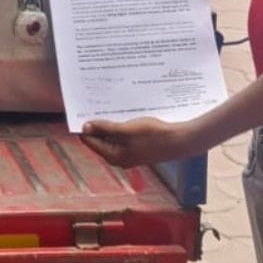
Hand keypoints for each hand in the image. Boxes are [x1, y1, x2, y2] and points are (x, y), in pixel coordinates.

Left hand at [80, 116, 206, 167]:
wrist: (181, 140)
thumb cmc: (154, 135)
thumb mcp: (127, 130)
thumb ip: (105, 129)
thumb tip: (85, 128)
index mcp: (113, 156)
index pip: (90, 141)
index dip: (85, 126)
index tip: (82, 110)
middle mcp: (119, 158)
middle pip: (100, 139)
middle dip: (97, 124)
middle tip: (94, 105)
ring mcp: (129, 154)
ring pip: (112, 137)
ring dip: (109, 124)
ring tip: (108, 107)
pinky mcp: (137, 148)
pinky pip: (122, 137)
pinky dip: (120, 126)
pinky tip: (122, 114)